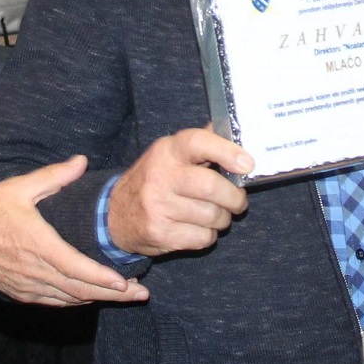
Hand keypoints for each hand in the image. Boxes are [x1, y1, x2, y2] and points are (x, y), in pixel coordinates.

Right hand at [0, 155, 149, 306]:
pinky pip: (54, 302)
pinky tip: (88, 297)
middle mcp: (36, 271)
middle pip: (81, 290)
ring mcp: (28, 286)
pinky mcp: (20, 293)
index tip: (126, 283)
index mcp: (39, 245)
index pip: (78, 269)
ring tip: (122, 297)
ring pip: (69, 300)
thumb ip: (54, 177)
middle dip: (113, 295)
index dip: (104, 279)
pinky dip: (75, 301)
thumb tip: (82, 162)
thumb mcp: (19, 188)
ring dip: (97, 299)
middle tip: (140, 294)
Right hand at [107, 127, 251, 256]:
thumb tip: (233, 126)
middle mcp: (160, 176)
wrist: (116, 214)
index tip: (248, 164)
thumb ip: (201, 143)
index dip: (227, 151)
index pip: (198, 142)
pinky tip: (197, 228)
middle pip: (211, 187)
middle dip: (234, 198)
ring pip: (212, 215)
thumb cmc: (154, 181)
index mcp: (167, 151)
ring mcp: (158, 206)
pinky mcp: (160, 232)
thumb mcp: (170, 154)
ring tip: (214, 214)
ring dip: (222, 219)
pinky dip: (209, 235)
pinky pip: (203, 237)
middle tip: (237, 201)